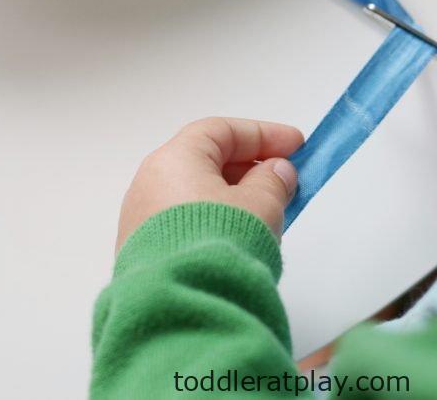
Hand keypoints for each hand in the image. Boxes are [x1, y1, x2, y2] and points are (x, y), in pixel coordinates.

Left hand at [116, 117, 303, 250]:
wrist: (180, 306)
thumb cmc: (219, 242)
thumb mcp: (260, 205)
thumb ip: (273, 181)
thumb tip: (275, 171)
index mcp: (173, 159)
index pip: (221, 131)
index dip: (263, 134)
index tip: (296, 146)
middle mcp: (149, 184)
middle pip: (205, 161)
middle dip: (250, 168)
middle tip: (285, 181)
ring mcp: (141, 220)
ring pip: (196, 195)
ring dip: (235, 198)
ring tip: (268, 213)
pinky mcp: (143, 253)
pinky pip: (185, 222)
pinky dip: (215, 221)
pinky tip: (240, 239)